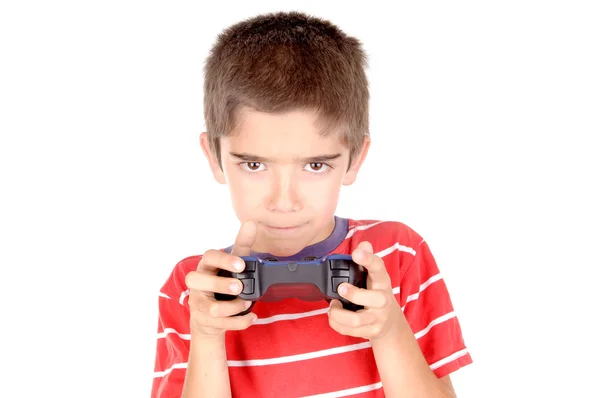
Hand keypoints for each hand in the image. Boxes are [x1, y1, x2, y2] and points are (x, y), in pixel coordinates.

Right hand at [184, 221, 257, 338]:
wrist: (210, 317)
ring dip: (233, 307)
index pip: (208, 257)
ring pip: (211, 307)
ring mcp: (197, 303)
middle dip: (220, 284)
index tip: (241, 265)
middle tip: (239, 287)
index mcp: (206, 266)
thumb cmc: (222, 284)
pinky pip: (221, 324)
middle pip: (198, 281)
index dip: (223, 260)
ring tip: (247, 303)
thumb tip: (251, 223)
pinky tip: (252, 316)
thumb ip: (242, 245)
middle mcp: (197, 284)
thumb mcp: (233, 265)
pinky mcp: (203, 321)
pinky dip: (239, 322)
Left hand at [328, 241, 401, 340]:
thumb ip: (368, 260)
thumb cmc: (378, 296)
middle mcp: (383, 301)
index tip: (356, 252)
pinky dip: (336, 323)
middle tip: (340, 288)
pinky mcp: (371, 332)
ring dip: (338, 313)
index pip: (379, 268)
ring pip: (356, 320)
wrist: (391, 325)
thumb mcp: (376, 278)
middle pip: (372, 299)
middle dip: (353, 294)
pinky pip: (349, 331)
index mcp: (383, 282)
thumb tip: (364, 243)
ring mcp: (378, 318)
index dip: (368, 259)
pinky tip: (333, 316)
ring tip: (333, 305)